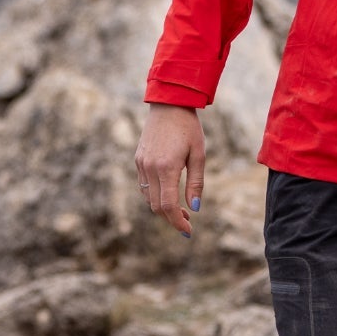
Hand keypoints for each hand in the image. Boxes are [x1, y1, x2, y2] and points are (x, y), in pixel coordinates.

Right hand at [134, 103, 205, 236]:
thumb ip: (196, 183)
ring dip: (162, 208)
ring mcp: (141, 164)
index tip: (188, 231)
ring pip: (148, 197)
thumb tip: (196, 208)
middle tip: (187, 222)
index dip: (177, 222)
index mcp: (167, 167)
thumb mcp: (198, 155)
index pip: (168, 205)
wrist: (169, 104)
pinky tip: (168, 193)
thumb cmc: (188, 128)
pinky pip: (143, 185)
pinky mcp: (138, 159)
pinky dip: (154, 195)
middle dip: (171, 218)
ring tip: (180, 209)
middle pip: (156, 206)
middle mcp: (150, 168)